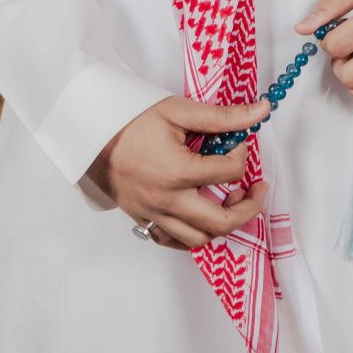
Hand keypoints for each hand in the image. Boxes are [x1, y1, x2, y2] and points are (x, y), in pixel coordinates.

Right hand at [87, 94, 271, 248]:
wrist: (90, 135)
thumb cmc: (132, 120)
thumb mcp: (179, 111)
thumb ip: (223, 116)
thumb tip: (262, 111)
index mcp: (178, 173)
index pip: (230, 172)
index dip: (242, 152)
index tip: (235, 139)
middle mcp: (166, 201)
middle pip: (221, 222)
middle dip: (249, 206)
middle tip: (257, 188)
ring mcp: (153, 214)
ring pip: (199, 238)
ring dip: (222, 223)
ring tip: (230, 200)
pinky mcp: (143, 219)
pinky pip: (173, 241)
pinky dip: (194, 234)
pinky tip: (203, 214)